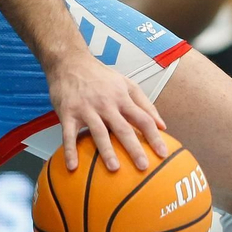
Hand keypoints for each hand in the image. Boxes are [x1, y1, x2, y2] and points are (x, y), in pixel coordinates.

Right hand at [47, 50, 167, 172]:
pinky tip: (73, 166)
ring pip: (98, 132)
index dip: (154, 136)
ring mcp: (86, 109)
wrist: (70, 63)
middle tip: (143, 166)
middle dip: (134, 148)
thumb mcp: (126, 84)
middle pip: (123, 128)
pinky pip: (69, 135)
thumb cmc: (100, 76)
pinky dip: (70, 150)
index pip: (142, 118)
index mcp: (122, 97)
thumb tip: (162, 125)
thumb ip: (145, 104)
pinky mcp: (68, 113)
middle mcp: (106, 104)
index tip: (162, 154)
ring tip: (114, 169)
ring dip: (106, 151)